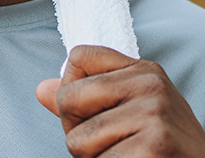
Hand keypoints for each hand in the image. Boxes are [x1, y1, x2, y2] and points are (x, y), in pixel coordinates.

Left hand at [36, 46, 204, 157]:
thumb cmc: (163, 150)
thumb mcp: (130, 115)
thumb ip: (86, 102)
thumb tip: (40, 89)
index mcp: (144, 71)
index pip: (79, 57)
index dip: (74, 91)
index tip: (99, 113)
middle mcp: (151, 84)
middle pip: (68, 99)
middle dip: (77, 131)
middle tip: (114, 144)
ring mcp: (154, 113)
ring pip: (77, 140)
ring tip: (128, 156)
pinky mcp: (155, 144)